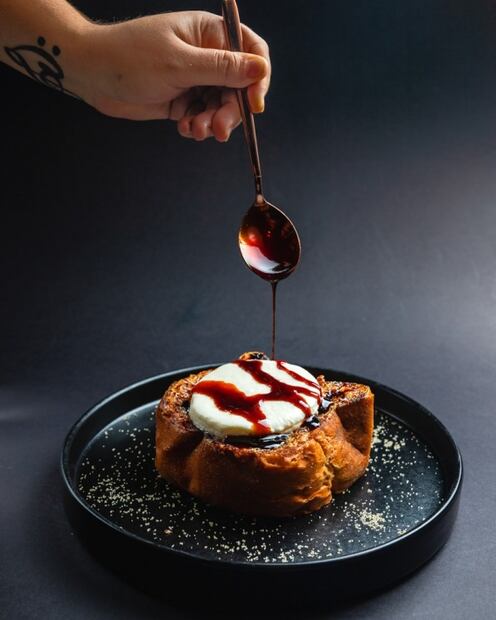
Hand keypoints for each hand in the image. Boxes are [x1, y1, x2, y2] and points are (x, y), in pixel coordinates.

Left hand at [81, 11, 270, 141]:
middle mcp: (206, 55)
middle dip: (231, 111)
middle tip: (218, 130)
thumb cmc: (129, 58)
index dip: (258, 79)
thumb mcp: (180, 64)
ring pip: (221, 106)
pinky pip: (202, 116)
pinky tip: (185, 127)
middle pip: (238, 87)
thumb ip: (223, 68)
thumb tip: (260, 69)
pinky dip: (197, 125)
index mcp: (209, 33)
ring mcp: (194, 78)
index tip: (254, 106)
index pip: (251, 52)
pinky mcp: (182, 99)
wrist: (91, 74)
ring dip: (212, 122)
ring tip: (195, 130)